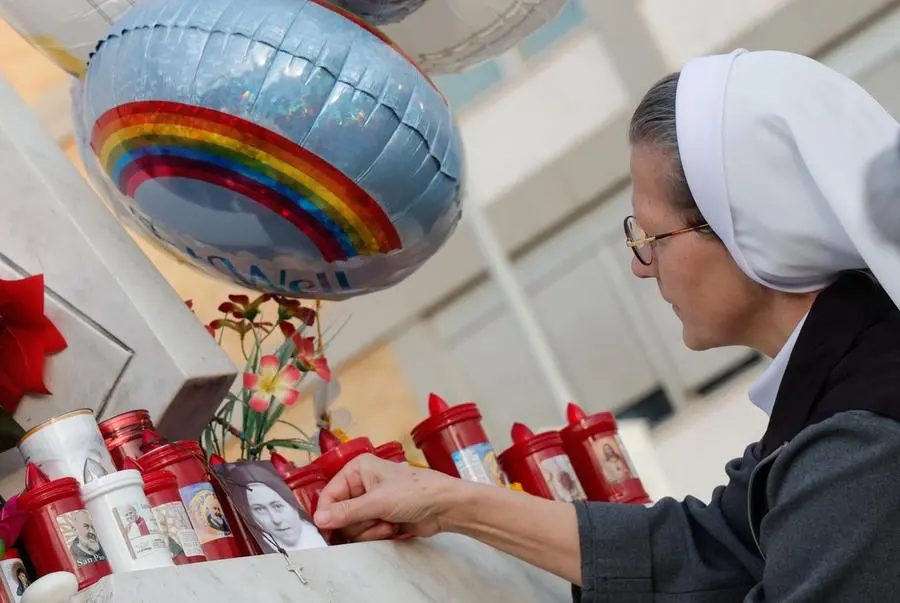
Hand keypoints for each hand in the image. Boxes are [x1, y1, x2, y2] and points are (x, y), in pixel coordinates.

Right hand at [313, 454, 466, 541]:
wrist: (444, 507)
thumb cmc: (417, 492)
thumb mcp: (377, 501)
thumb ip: (346, 512)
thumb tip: (320, 519)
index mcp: (358, 469)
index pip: (329, 494)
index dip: (327, 514)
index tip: (326, 530)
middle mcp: (362, 484)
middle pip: (339, 513)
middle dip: (357, 523)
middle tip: (374, 519)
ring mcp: (371, 502)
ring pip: (352, 526)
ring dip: (369, 529)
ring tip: (387, 522)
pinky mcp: (380, 517)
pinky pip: (365, 532)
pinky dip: (377, 533)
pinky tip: (392, 527)